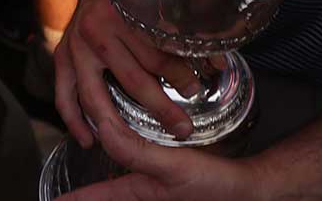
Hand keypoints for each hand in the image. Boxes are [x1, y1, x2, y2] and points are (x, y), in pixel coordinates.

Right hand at [53, 0, 206, 145]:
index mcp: (126, 14)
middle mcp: (99, 31)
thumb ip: (187, 34)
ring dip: (120, 126)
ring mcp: (76, 46)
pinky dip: (75, 121)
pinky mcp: (61, 57)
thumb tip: (218, 64)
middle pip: (134, 80)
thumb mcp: (161, 4)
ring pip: (97, 95)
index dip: (181, 76)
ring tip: (141, 147)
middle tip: (183, 129)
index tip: (198, 90)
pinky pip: (65, 96)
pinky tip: (90, 140)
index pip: (158, 55)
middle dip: (162, 108)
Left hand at [63, 117, 261, 199]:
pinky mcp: (173, 186)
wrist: (249, 189)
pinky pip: (141, 187)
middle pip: (111, 197)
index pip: (100, 196)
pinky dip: (133, 178)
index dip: (77, 199)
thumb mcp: (171, 166)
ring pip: (127, 190)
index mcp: (140, 194)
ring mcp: (159, 193)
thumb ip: (135, 150)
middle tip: (71, 197)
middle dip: (93, 196)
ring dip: (109, 190)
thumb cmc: (212, 185)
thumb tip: (102, 128)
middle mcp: (146, 194)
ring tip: (97, 184)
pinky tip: (136, 167)